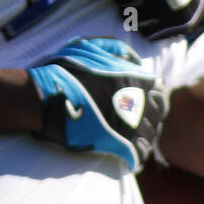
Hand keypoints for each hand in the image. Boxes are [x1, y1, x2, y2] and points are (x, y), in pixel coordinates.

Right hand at [28, 37, 168, 170]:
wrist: (43, 97)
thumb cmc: (64, 70)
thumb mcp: (89, 46)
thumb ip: (117, 49)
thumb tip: (136, 60)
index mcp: (135, 78)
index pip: (160, 92)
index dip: (151, 97)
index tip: (141, 102)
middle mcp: (138, 101)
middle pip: (158, 115)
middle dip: (150, 118)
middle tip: (136, 121)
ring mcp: (129, 124)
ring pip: (150, 136)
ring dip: (142, 138)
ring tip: (130, 138)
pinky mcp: (117, 144)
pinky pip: (138, 155)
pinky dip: (136, 156)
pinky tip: (128, 154)